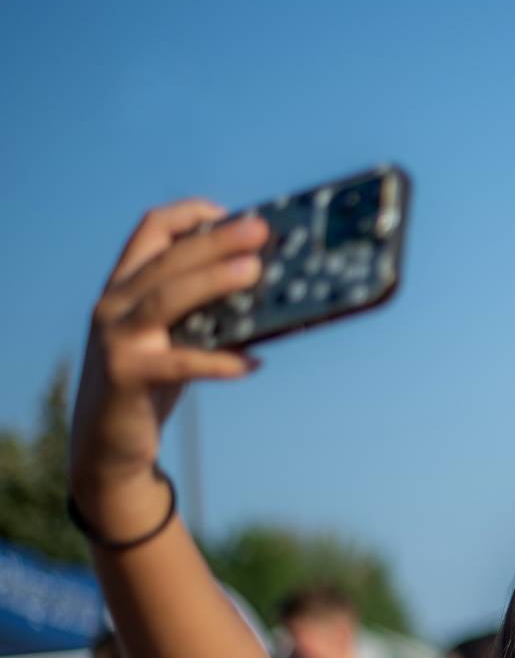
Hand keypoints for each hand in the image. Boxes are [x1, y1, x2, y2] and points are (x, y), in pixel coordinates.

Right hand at [71, 201, 266, 488]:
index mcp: (124, 285)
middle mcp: (113, 303)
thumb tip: (263, 287)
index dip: (190, 214)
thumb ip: (199, 310)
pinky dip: (220, 361)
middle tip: (260, 232)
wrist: (108, 442)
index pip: (151, 229)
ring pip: (167, 297)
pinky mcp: (128, 375)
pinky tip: (254, 363)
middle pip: (167, 258)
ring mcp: (117, 338)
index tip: (231, 215)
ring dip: (213, 280)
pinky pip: (180, 363)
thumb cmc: (152, 380)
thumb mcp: (170, 336)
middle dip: (215, 241)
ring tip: (255, 272)